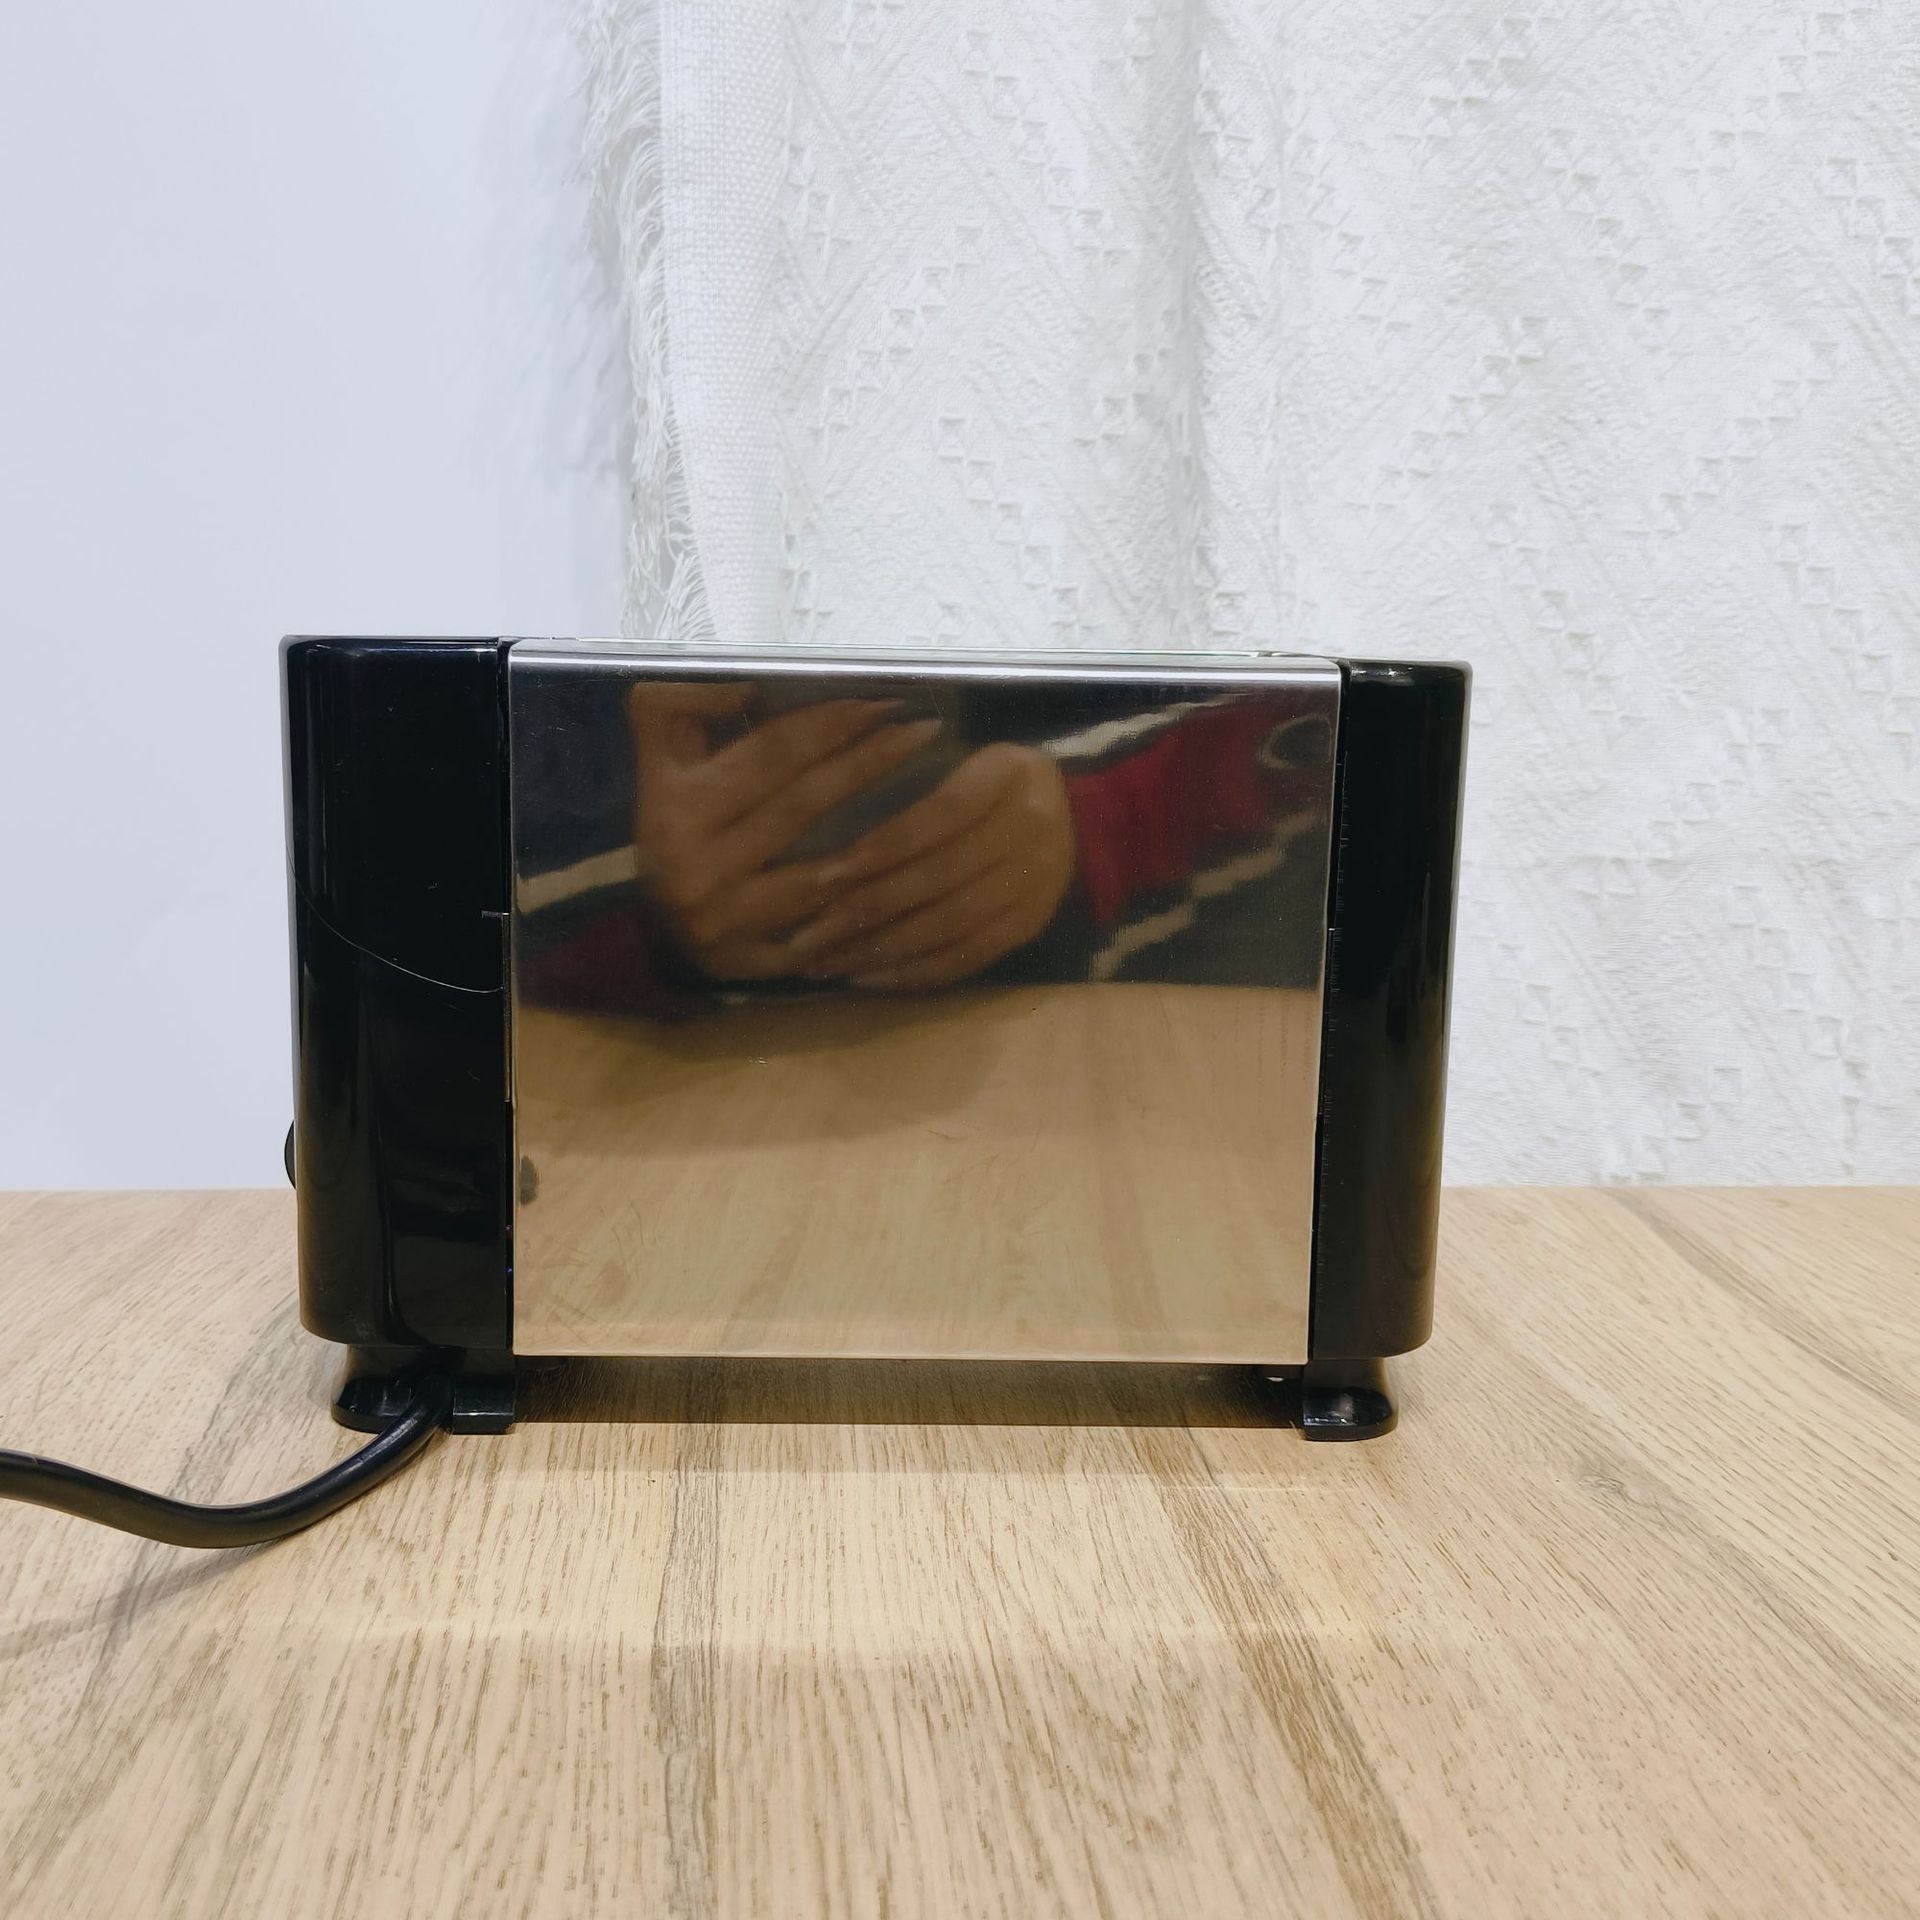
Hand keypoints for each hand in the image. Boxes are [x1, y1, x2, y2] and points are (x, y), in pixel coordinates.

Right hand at [629, 682, 941, 979]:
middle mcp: (695, 865)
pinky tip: (913, 875)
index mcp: (675, 807)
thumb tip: (749, 685)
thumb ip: (682, 705)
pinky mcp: (751, 964)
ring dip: (884, 835)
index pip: (769, 755)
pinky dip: (866, 905)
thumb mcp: (660, 755)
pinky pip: (824, 934)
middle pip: (803, 804)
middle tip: (925, 730)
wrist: (651, 924)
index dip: (828, 724)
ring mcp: (726, 921)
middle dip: (869, 761)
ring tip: (938, 796)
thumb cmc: (673, 821)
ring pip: (821, 873)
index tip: (883, 701)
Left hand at [783, 744, 1074, 989]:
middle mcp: (1027, 831)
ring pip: (948, 925)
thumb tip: (833, 841)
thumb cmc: (993, 783)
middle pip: (937, 878)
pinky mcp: (1029, 925)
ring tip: (826, 964)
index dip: (881, 847)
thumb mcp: (964, 760)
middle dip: (864, 911)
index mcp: (1005, 778)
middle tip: (805, 937)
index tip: (824, 875)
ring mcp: (1033, 885)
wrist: (1080, 818)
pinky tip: (870, 978)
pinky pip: (968, 956)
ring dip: (881, 950)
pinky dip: (916, 971)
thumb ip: (913, 786)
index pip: (938, 816)